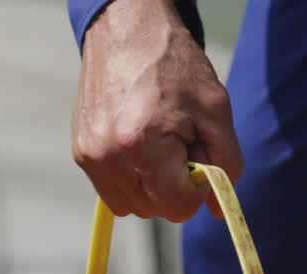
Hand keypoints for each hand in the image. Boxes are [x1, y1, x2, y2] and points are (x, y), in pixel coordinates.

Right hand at [73, 0, 242, 220]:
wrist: (127, 30)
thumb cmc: (175, 67)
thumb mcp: (216, 112)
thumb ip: (226, 165)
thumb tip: (217, 210)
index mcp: (142, 145)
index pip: (177, 208)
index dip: (195, 189)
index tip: (197, 158)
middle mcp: (107, 155)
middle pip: (154, 210)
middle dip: (173, 187)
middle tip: (178, 145)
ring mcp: (89, 156)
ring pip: (132, 206)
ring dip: (151, 187)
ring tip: (158, 145)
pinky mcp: (80, 153)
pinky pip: (113, 190)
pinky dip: (132, 177)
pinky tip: (139, 144)